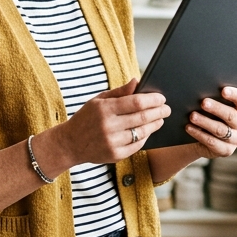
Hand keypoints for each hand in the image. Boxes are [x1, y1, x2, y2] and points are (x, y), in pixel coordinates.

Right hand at [49, 78, 169, 166]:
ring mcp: (112, 142)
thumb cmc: (86, 118)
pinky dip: (145, 137)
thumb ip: (119, 92)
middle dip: (159, 112)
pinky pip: (137, 145)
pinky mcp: (115, 155)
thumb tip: (137, 81)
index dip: (152, 100)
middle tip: (167, 109)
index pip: (136, 102)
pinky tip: (148, 131)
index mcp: (104, 109)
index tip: (161, 98)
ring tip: (160, 119)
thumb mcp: (98, 100)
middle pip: (142, 117)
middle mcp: (109, 126)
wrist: (69, 143)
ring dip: (155, 124)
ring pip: (142, 132)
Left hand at [186, 86, 236, 158]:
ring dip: (205, 122)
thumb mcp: (213, 102)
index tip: (223, 90)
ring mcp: (236, 139)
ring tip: (192, 115)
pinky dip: (199, 134)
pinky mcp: (226, 151)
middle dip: (216, 108)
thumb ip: (216, 91)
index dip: (235, 95)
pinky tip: (189, 127)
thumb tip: (216, 76)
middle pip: (231, 116)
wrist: (200, 135)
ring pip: (221, 130)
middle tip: (203, 102)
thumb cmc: (208, 113)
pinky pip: (212, 142)